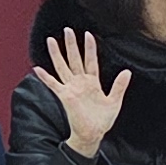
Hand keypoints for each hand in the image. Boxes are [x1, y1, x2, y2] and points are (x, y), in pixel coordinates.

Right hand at [38, 28, 129, 152]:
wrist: (92, 134)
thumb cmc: (102, 120)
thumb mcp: (114, 102)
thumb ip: (119, 86)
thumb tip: (127, 71)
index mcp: (93, 83)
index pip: (90, 61)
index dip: (89, 48)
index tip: (88, 34)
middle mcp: (80, 83)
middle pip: (74, 59)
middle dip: (71, 45)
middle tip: (67, 30)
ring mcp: (71, 88)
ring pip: (62, 67)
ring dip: (57, 54)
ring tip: (51, 40)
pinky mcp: (64, 96)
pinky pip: (53, 84)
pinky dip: (45, 77)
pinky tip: (38, 68)